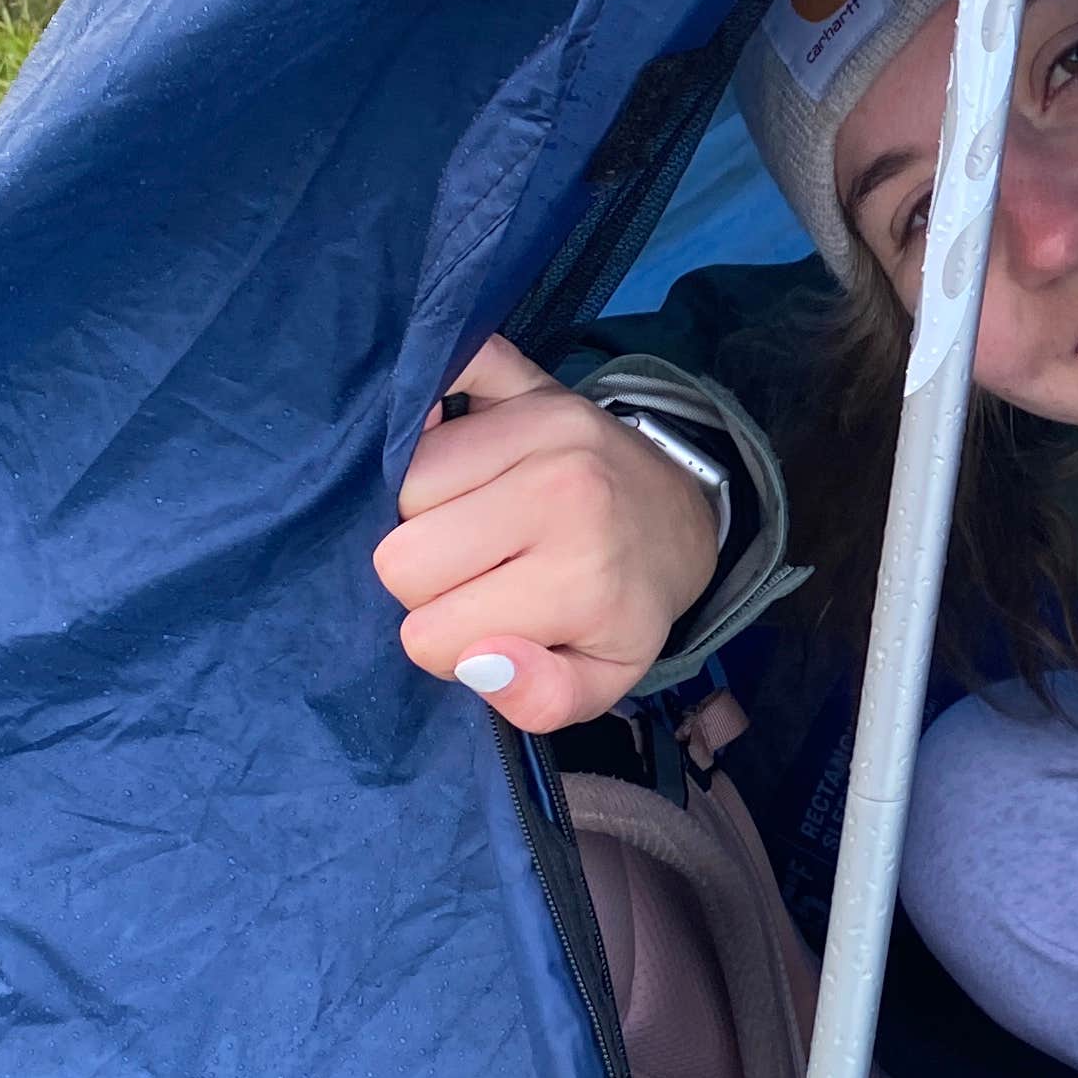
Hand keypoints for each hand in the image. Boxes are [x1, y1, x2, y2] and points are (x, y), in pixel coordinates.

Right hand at [375, 336, 722, 732]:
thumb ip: (542, 698)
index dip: (445, 644)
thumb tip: (480, 663)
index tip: (486, 628)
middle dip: (425, 582)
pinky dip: (428, 418)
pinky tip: (457, 454)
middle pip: (401, 556)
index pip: (429, 632)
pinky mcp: (528, 378)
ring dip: (424, 512)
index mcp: (581, 576)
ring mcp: (544, 422)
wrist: (676, 517)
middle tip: (476, 576)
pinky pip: (435, 385)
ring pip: (404, 481)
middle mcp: (562, 489)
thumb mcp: (605, 677)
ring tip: (475, 524)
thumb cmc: (624, 605)